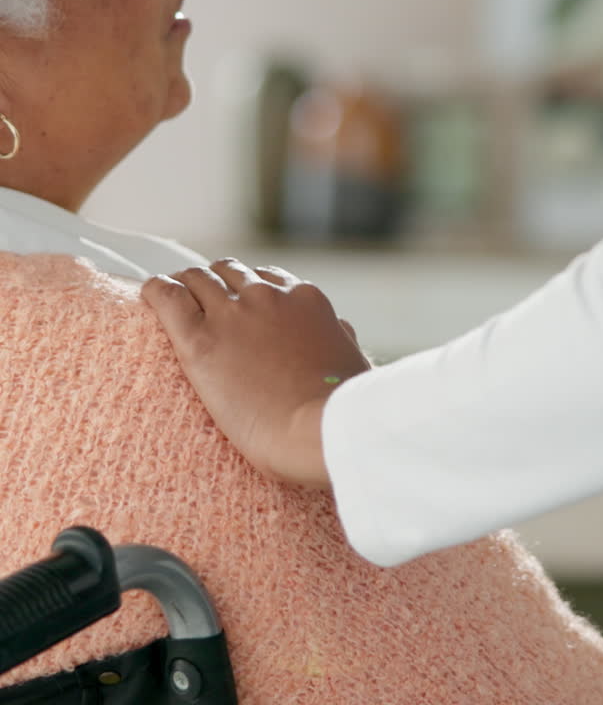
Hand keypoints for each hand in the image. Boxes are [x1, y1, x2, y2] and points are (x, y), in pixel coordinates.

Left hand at [141, 259, 370, 486]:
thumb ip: (340, 338)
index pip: (266, 277)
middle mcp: (266, 296)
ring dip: (185, 285)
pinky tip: (149, 295)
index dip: (247, 288)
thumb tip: (340, 329)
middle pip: (228, 271)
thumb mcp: (352, 361)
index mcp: (304, 299)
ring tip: (173, 299)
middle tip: (200, 302)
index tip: (237, 302)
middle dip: (213, 283)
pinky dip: (156, 292)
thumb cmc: (342, 411)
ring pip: (196, 279)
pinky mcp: (199, 342)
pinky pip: (167, 298)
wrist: (320, 433)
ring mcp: (232, 315)